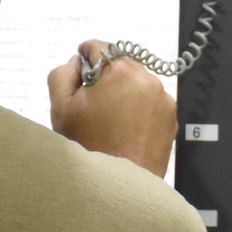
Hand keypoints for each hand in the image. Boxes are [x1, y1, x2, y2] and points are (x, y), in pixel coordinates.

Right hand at [47, 39, 176, 177]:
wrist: (120, 184)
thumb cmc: (89, 147)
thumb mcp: (61, 108)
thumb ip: (62, 75)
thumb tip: (75, 62)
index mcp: (117, 71)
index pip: (99, 46)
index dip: (85, 54)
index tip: (81, 64)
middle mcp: (145, 78)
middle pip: (121, 62)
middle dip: (106, 74)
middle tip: (92, 97)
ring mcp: (161, 97)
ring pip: (138, 81)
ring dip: (124, 89)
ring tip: (110, 116)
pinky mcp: (170, 115)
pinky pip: (152, 101)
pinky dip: (139, 107)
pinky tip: (126, 127)